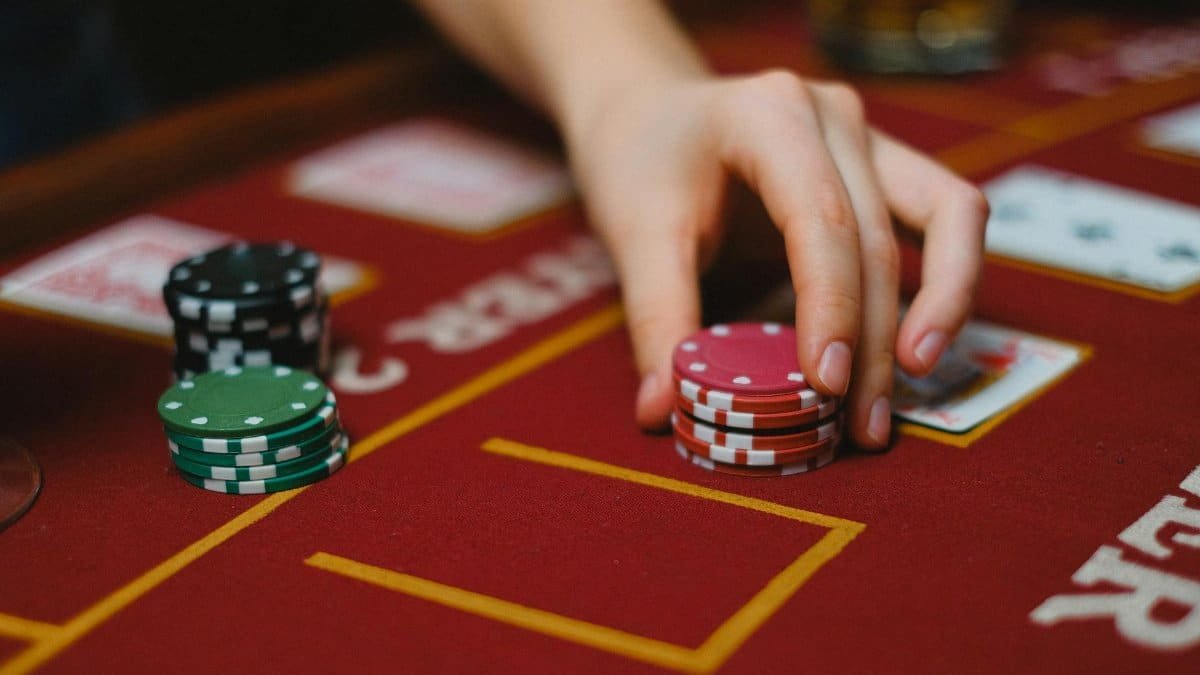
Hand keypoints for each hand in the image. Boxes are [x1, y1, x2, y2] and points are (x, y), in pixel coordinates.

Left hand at [563, 69, 989, 447]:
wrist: (648, 114)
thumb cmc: (640, 164)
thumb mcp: (635, 236)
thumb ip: (656, 319)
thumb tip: (664, 412)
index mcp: (769, 116)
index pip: (822, 219)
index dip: (832, 308)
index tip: (824, 385)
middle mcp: (833, 116)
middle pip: (879, 237)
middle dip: (875, 341)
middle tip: (858, 426)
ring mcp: (868, 136)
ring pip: (946, 218)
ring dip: (937, 310)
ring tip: (904, 391)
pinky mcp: (885, 165)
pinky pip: (948, 215)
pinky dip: (945, 280)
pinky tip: (917, 346)